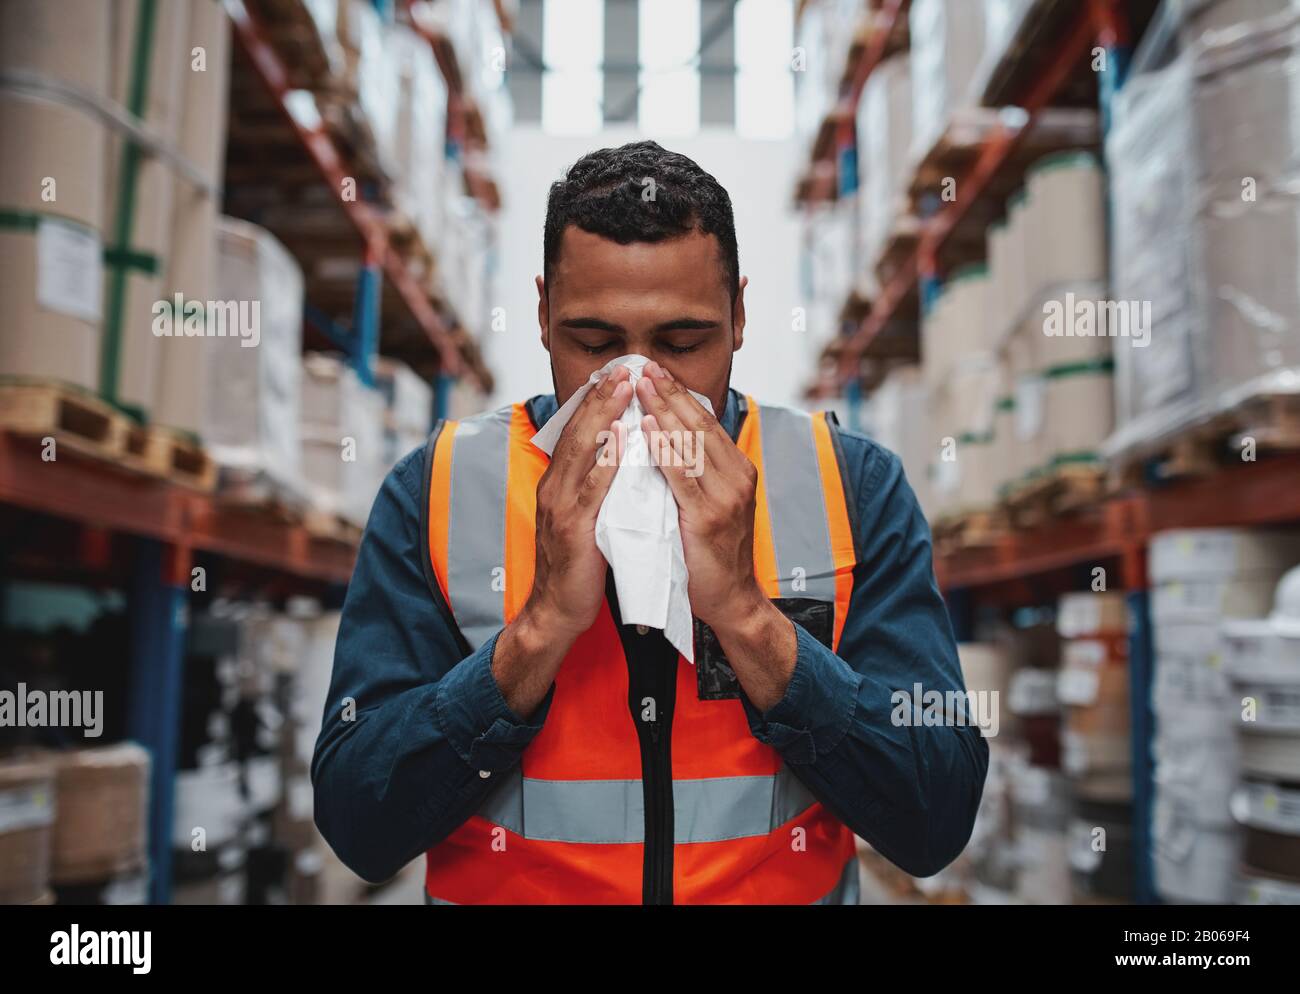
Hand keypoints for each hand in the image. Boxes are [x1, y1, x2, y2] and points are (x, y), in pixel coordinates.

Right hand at [523, 365, 631, 640]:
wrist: (557, 611)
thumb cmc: (579, 565)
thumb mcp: (585, 516)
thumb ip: (595, 487)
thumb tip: (619, 456)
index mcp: (558, 483)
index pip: (577, 432)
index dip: (595, 400)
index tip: (616, 373)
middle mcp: (554, 488)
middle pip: (578, 431)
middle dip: (601, 396)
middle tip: (625, 367)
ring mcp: (561, 507)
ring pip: (583, 451)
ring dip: (605, 416)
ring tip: (625, 388)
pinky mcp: (573, 528)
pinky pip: (593, 488)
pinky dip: (608, 460)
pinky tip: (623, 439)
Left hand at [635, 362, 795, 708]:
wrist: (731, 601)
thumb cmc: (713, 554)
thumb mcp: (710, 504)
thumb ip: (696, 474)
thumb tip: (669, 439)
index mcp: (737, 470)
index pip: (706, 422)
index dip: (679, 394)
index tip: (655, 370)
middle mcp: (737, 477)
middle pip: (699, 423)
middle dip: (670, 392)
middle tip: (644, 365)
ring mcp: (725, 496)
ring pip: (691, 442)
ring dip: (663, 409)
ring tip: (641, 384)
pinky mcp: (709, 516)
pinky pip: (682, 475)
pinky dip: (664, 447)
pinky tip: (648, 427)